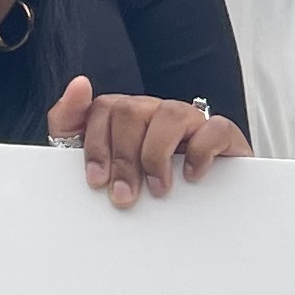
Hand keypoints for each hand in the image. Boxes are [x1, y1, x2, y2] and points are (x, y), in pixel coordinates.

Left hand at [49, 80, 249, 205]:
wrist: (200, 211)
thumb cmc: (143, 186)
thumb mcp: (97, 162)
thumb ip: (71, 123)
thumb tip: (78, 83)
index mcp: (127, 117)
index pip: (104, 108)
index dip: (96, 145)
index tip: (97, 180)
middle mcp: (157, 114)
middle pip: (132, 110)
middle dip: (124, 157)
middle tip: (124, 195)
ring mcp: (191, 122)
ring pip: (170, 113)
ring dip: (156, 155)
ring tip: (157, 189)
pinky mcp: (223, 137)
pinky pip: (215, 127)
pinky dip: (200, 151)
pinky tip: (191, 176)